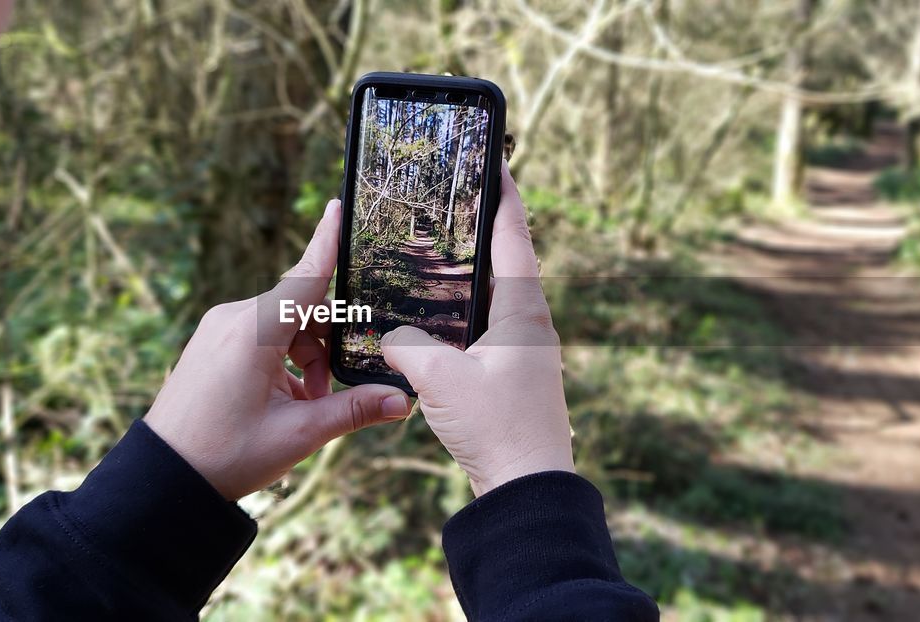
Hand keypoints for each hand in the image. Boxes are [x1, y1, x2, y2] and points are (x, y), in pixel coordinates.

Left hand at [145, 200, 411, 499]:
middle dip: (327, 344)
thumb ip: (354, 410)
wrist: (164, 478)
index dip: (327, 241)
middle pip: (302, 309)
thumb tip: (402, 401)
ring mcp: (218, 330)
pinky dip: (282, 362)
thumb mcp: (299, 433)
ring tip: (308, 407)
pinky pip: (260, 338)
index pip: (306, 275)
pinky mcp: (210, 344)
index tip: (339, 205)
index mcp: (255, 330)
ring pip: (283, 326)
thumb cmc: (226, 454)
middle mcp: (234, 318)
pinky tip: (287, 403)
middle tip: (335, 391)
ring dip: (306, 358)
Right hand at [381, 165, 573, 495]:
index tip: (499, 161)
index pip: (513, 237)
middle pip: (507, 262)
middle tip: (459, 200)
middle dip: (484, 230)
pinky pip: (486, 330)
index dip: (504, 196)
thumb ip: (406, 346)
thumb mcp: (440, 378)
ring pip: (495, 298)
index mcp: (523, 312)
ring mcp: (525, 352)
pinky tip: (438, 320)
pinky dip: (464, 314)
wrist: (525, 488)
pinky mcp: (513, 376)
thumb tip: (389, 337)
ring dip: (473, 275)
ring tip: (443, 252)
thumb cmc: (496, 427)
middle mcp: (531, 325)